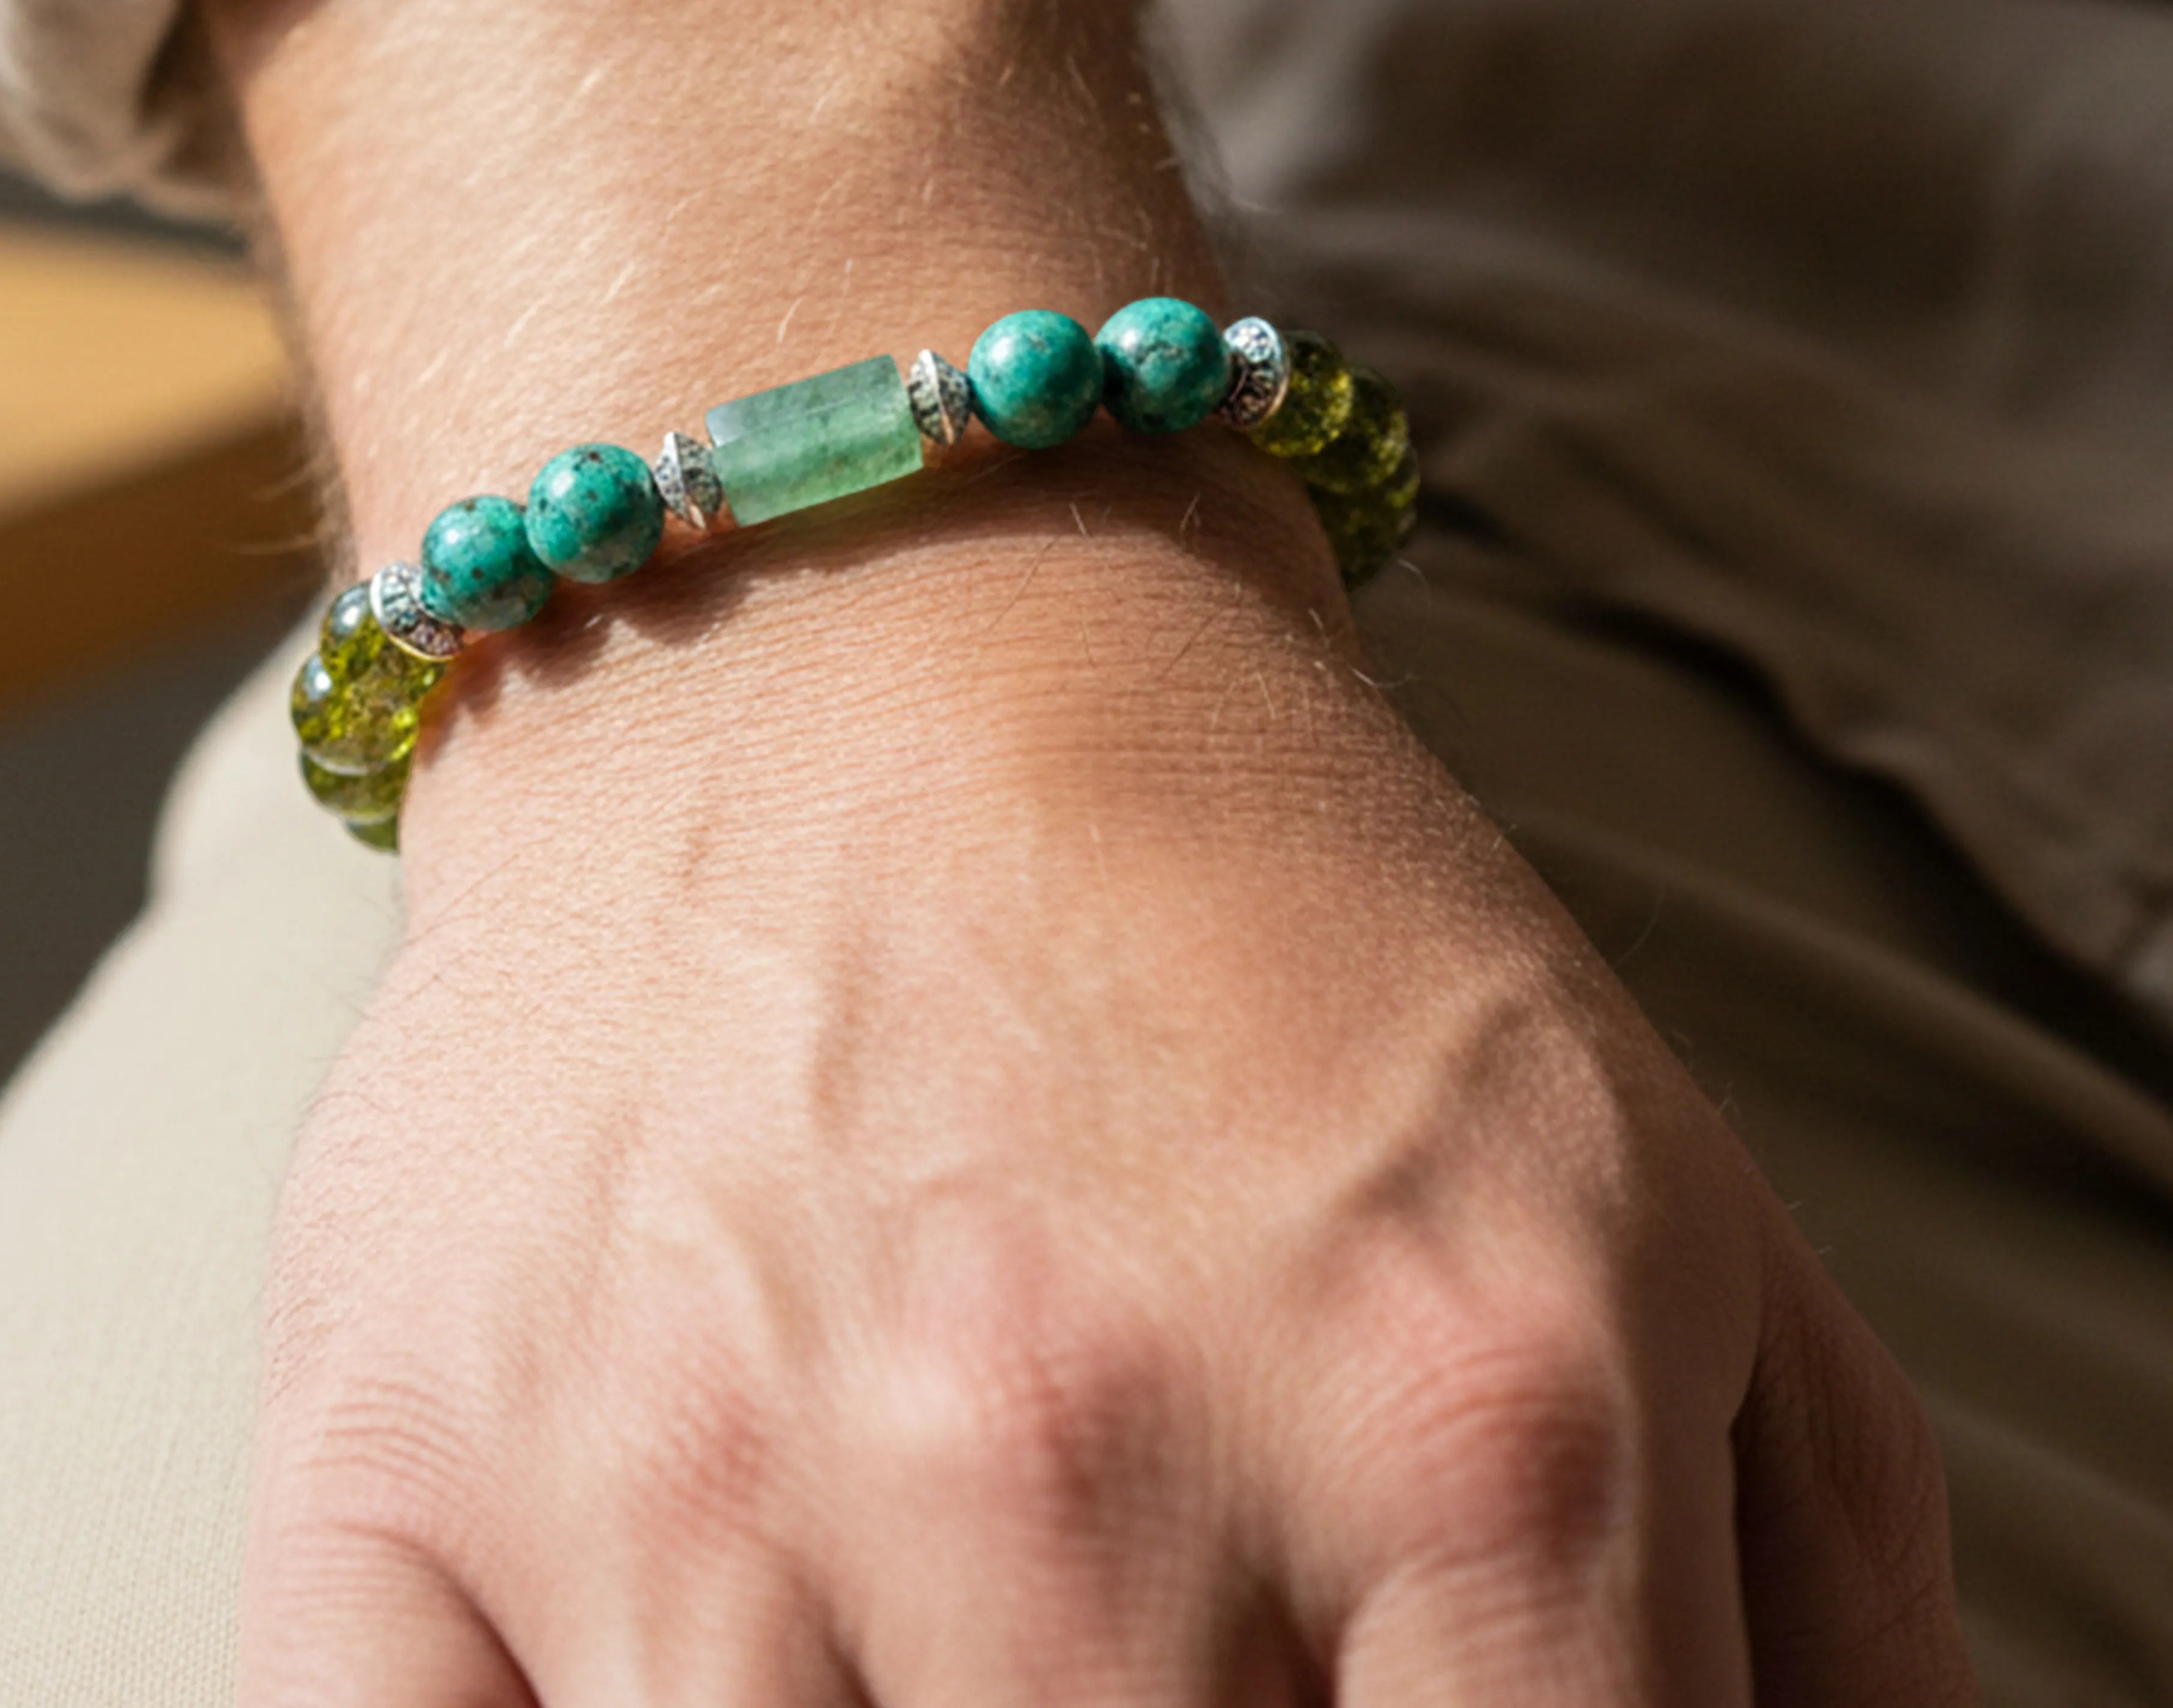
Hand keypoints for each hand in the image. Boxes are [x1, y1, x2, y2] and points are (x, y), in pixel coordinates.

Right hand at [237, 442, 1972, 1703]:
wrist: (865, 603)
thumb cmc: (1257, 900)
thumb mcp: (1663, 1207)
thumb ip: (1810, 1633)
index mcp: (1459, 1422)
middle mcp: (1072, 1468)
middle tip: (1161, 1637)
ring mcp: (698, 1482)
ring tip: (959, 1617)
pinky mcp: (395, 1452)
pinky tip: (690, 1658)